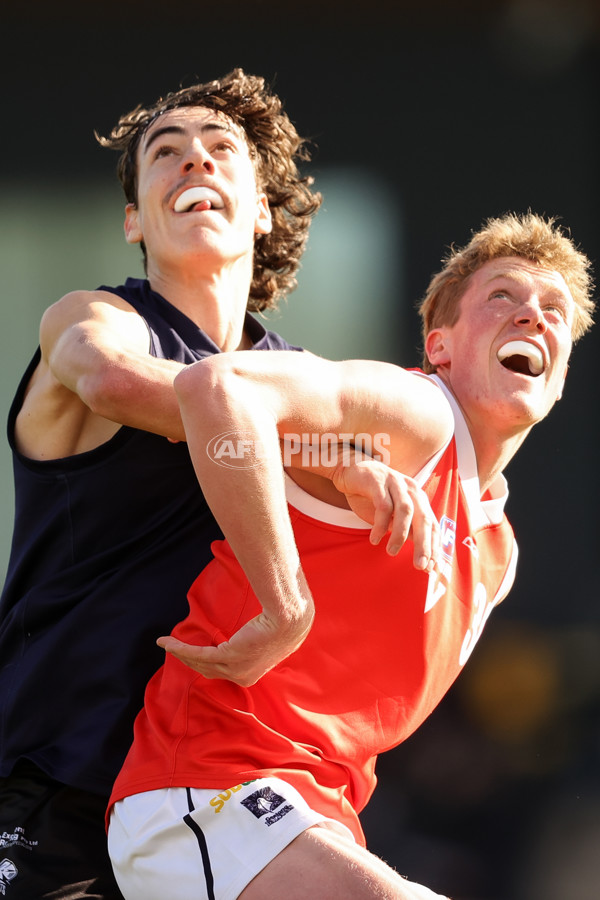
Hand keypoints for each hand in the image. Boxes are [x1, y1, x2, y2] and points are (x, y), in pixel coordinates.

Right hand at [157, 602, 313, 686]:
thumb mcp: (267, 638)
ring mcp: (235, 669)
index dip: (204, 665)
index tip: (192, 656)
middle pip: (207, 671)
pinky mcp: (229, 656)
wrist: (290, 619)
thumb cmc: (283, 623)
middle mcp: (242, 676)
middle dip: (188, 661)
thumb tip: (250, 630)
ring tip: (166, 644)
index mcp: (251, 674)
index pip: (221, 673)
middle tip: (173, 649)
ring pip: (200, 663)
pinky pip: (198, 654)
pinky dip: (180, 648)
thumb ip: (254, 640)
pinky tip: (167, 642)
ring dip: (180, 654)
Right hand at [332, 459, 439, 570]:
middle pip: (423, 518)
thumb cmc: (374, 497)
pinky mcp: (378, 482)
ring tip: (391, 552)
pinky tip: (374, 538)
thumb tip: (424, 559)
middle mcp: (411, 490)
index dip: (434, 546)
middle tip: (420, 565)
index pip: (432, 524)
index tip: (432, 568)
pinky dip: (380, 524)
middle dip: (424, 544)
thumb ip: (408, 533)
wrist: (352, 471)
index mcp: (419, 499)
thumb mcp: (393, 517)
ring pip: (405, 511)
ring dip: (400, 534)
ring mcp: (395, 484)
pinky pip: (383, 505)